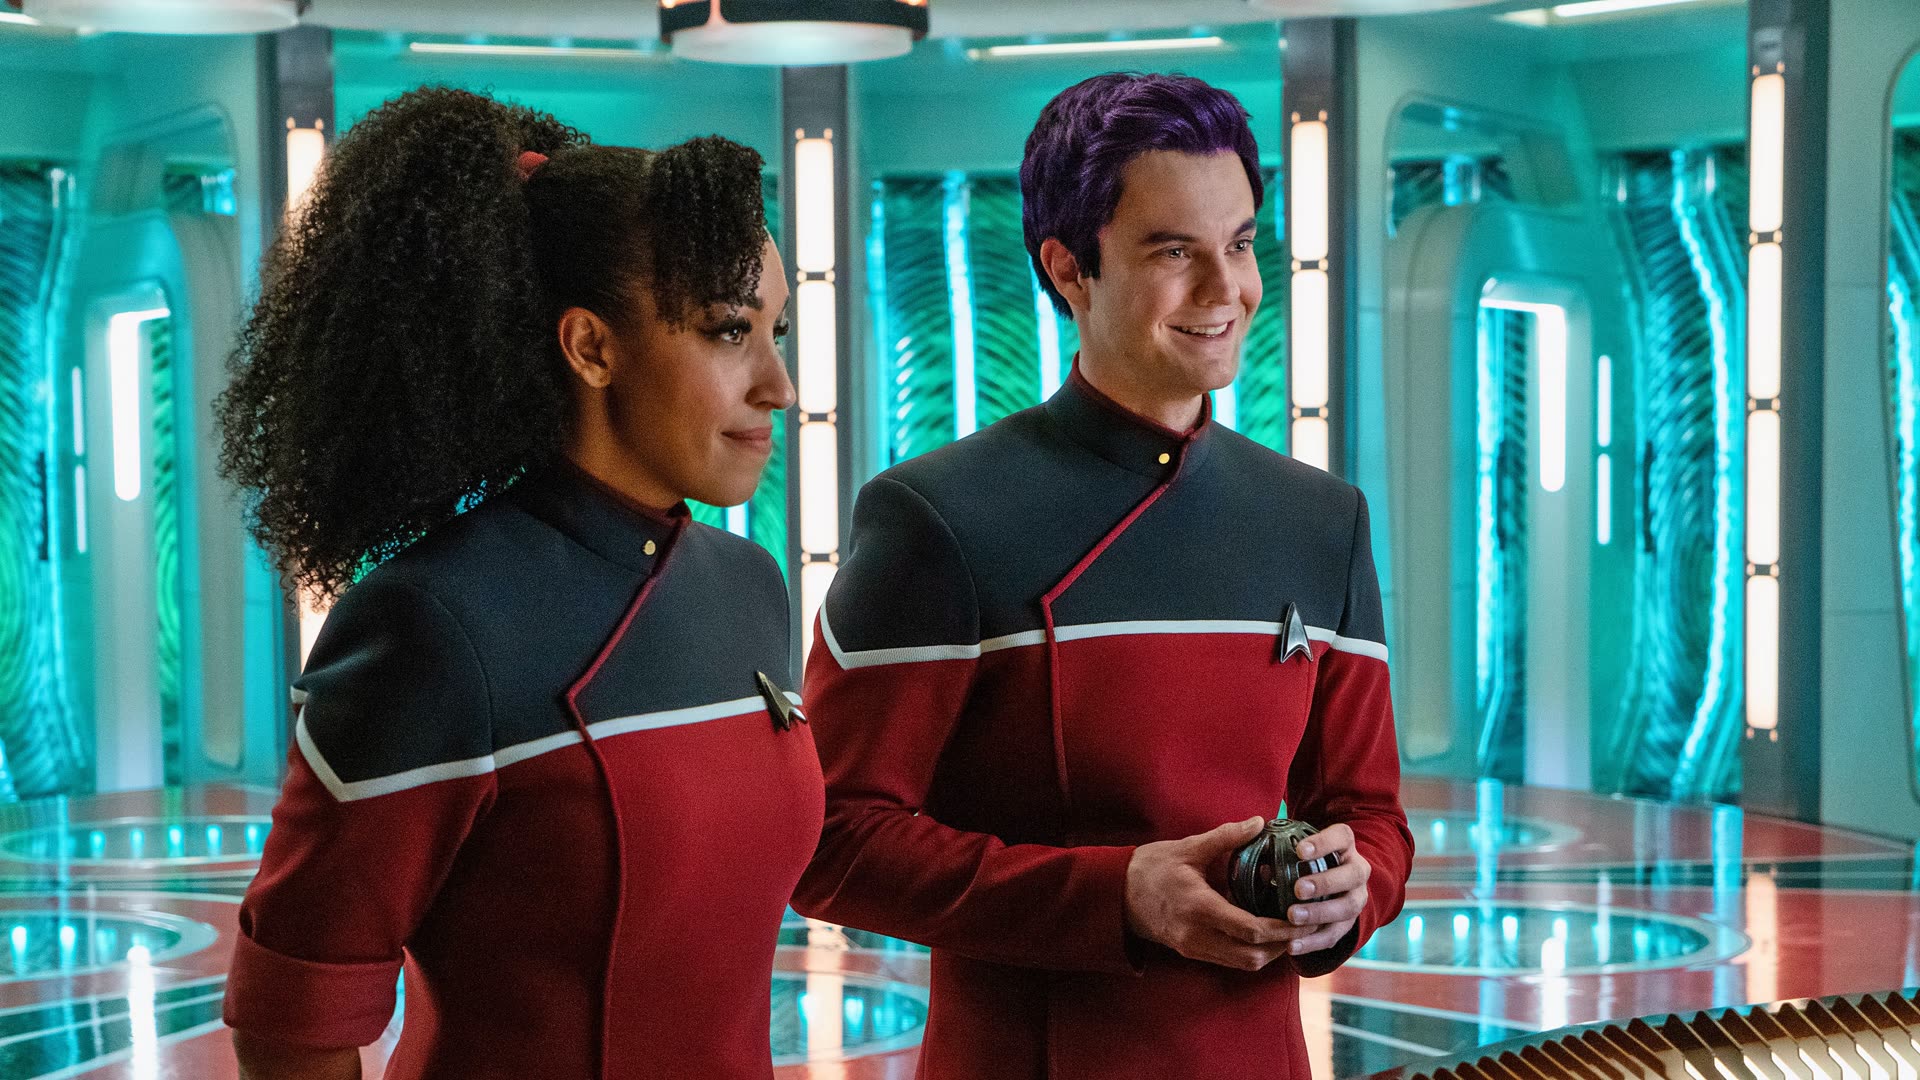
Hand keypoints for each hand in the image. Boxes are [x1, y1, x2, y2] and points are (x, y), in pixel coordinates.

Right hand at [1124, 817, 1298, 971]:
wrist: (1116, 892)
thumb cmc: (1151, 867)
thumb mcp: (1188, 848)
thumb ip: (1225, 837)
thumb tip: (1258, 822)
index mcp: (1199, 907)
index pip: (1250, 930)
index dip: (1281, 929)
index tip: (1302, 919)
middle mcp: (1197, 934)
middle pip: (1252, 956)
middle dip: (1283, 946)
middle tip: (1304, 927)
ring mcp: (1194, 947)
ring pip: (1243, 964)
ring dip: (1269, 952)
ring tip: (1289, 932)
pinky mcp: (1191, 951)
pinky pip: (1230, 960)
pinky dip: (1252, 951)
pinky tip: (1264, 933)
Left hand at [1283, 822, 1371, 954]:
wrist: (1327, 885)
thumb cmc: (1303, 859)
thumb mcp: (1296, 849)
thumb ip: (1279, 849)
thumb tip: (1255, 854)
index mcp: (1344, 845)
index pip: (1341, 837)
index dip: (1323, 843)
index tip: (1299, 850)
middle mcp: (1357, 871)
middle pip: (1352, 875)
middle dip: (1325, 883)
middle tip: (1298, 889)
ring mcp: (1356, 898)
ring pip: (1347, 908)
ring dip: (1320, 913)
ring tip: (1293, 917)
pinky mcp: (1347, 924)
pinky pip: (1334, 935)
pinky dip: (1313, 942)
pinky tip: (1292, 945)